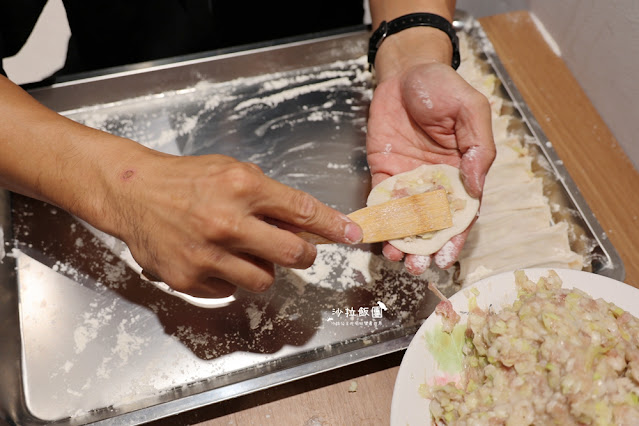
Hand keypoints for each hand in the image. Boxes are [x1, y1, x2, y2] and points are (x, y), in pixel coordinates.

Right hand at [105, 151, 362, 297]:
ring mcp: (207, 254)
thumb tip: (304, 222)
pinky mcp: (188, 277)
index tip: (352, 234)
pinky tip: (216, 258)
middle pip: (293, 254)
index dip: (332, 225)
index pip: (302, 210)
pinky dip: (231, 277)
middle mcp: (227, 222)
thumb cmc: (187, 178)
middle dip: (304, 254)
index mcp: (242, 188)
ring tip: (246, 251)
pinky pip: (230, 289)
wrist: (134, 192)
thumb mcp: (232, 171)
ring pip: (264, 279)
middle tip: (301, 251)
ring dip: (265, 268)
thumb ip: (268, 196)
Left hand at [366, 62, 494, 273]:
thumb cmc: (442, 87)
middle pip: (432, 224)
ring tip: (395, 257)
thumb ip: (478, 147)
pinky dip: (379, 221)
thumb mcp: (471, 110)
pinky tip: (375, 236)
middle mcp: (435, 183)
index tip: (445, 259)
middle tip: (416, 267)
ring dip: (400, 240)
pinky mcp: (383, 173)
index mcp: (462, 173)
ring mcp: (408, 181)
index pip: (461, 213)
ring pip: (405, 219)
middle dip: (425, 248)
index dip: (455, 238)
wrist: (404, 72)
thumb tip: (476, 185)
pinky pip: (381, 202)